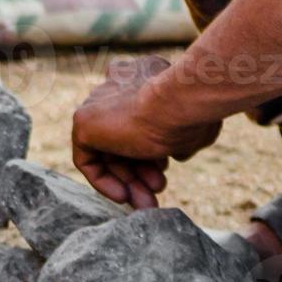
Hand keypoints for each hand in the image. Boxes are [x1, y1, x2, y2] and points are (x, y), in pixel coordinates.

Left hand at [72, 55, 221, 208]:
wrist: (181, 102)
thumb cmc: (197, 113)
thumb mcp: (196, 126)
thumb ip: (182, 135)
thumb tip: (177, 152)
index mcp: (145, 77)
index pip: (140, 120)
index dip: (153, 153)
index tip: (165, 171)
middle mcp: (117, 85)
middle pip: (124, 139)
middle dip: (141, 173)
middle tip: (156, 192)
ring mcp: (98, 103)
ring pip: (109, 152)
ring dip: (128, 183)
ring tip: (147, 204)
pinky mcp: (84, 121)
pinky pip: (88, 160)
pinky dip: (104, 182)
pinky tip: (124, 196)